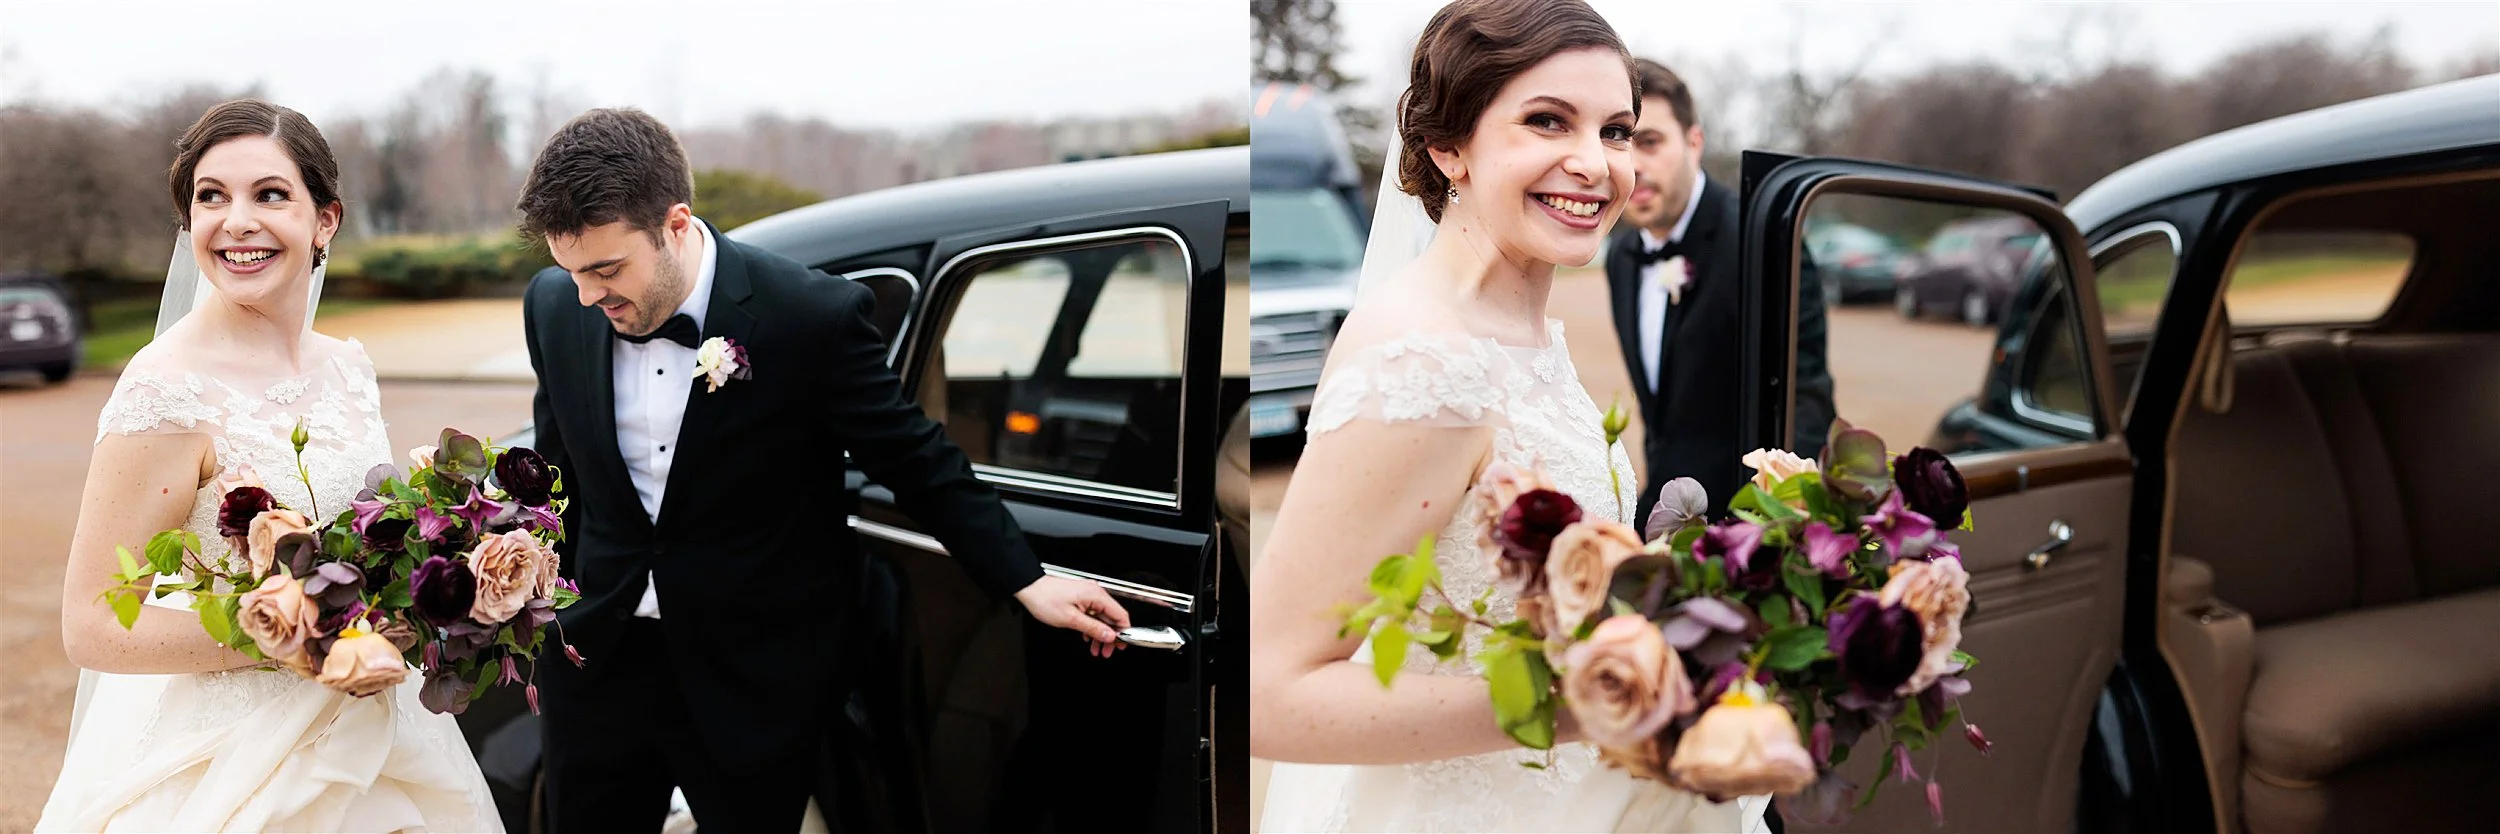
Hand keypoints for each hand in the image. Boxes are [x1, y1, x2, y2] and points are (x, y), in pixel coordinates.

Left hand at [1013, 576, 1130, 657]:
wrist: (1030, 588)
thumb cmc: (1045, 599)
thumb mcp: (1071, 619)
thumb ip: (1093, 628)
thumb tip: (1109, 636)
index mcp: (1096, 596)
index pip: (1120, 615)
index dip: (1123, 632)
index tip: (1121, 644)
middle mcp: (1095, 593)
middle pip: (1111, 618)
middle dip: (1110, 637)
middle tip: (1107, 651)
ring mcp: (1088, 595)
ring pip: (1101, 617)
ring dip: (1100, 634)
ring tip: (1096, 649)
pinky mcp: (1080, 598)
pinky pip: (1092, 614)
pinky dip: (1092, 627)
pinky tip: (1087, 637)